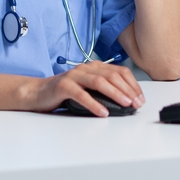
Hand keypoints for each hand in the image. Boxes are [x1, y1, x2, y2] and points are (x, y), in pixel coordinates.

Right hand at [24, 61, 144, 116]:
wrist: (38, 92)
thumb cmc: (65, 92)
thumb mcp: (88, 88)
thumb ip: (104, 89)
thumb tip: (127, 100)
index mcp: (94, 66)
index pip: (119, 72)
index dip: (132, 84)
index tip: (140, 98)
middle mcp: (85, 68)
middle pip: (112, 76)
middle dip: (127, 90)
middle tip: (136, 103)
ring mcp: (74, 75)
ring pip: (99, 82)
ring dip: (115, 94)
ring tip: (125, 104)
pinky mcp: (63, 86)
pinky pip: (82, 95)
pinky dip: (94, 104)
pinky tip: (102, 112)